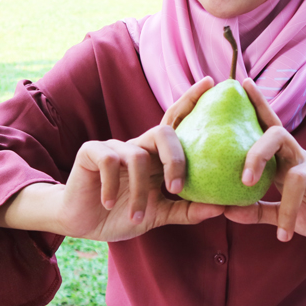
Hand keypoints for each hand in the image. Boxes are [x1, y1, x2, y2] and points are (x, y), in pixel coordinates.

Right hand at [0, 78, 224, 241]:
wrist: (83, 224)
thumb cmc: (123, 214)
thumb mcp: (158, 214)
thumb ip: (187, 210)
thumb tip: (222, 207)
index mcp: (156, 157)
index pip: (176, 123)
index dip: (191, 101)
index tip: (211, 82)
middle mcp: (138, 146)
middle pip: (163, 133)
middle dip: (175, 159)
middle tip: (176, 187)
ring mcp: (115, 146)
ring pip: (138, 157)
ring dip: (139, 192)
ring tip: (136, 215)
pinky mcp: (92, 151)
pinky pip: (110, 162)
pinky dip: (112, 186)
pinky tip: (108, 203)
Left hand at [223, 80, 305, 242]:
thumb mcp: (284, 215)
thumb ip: (257, 211)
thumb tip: (224, 210)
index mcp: (287, 161)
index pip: (269, 128)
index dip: (257, 105)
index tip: (242, 84)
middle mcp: (304, 156)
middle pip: (278, 136)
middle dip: (257, 153)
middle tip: (244, 181)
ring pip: (297, 177)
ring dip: (287, 210)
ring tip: (283, 236)